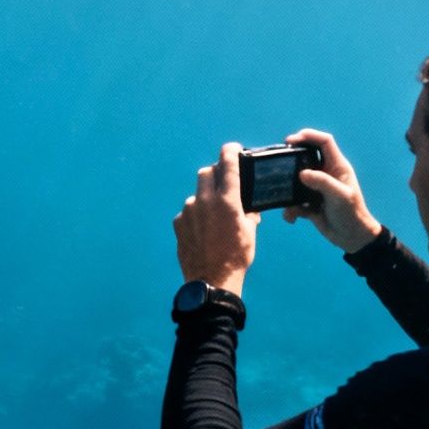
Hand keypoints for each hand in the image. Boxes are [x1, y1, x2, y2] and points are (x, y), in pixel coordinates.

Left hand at [171, 142, 255, 293]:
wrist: (212, 280)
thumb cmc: (236, 256)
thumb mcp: (250, 232)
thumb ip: (249, 214)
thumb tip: (250, 207)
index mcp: (227, 200)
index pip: (228, 164)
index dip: (230, 151)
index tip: (232, 148)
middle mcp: (205, 200)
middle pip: (206, 172)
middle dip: (215, 174)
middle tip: (223, 184)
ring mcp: (189, 211)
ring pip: (197, 194)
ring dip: (205, 198)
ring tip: (214, 218)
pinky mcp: (178, 222)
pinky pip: (188, 212)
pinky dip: (196, 215)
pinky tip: (203, 231)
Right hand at [279, 128, 384, 252]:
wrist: (353, 239)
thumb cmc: (352, 214)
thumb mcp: (340, 196)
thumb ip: (322, 182)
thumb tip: (301, 173)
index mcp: (337, 167)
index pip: (324, 142)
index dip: (309, 136)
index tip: (291, 140)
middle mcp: (326, 174)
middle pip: (305, 157)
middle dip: (291, 159)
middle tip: (279, 162)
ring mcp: (317, 189)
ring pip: (296, 181)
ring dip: (288, 189)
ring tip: (282, 196)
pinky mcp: (310, 203)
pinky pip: (295, 201)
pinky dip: (291, 209)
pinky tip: (293, 218)